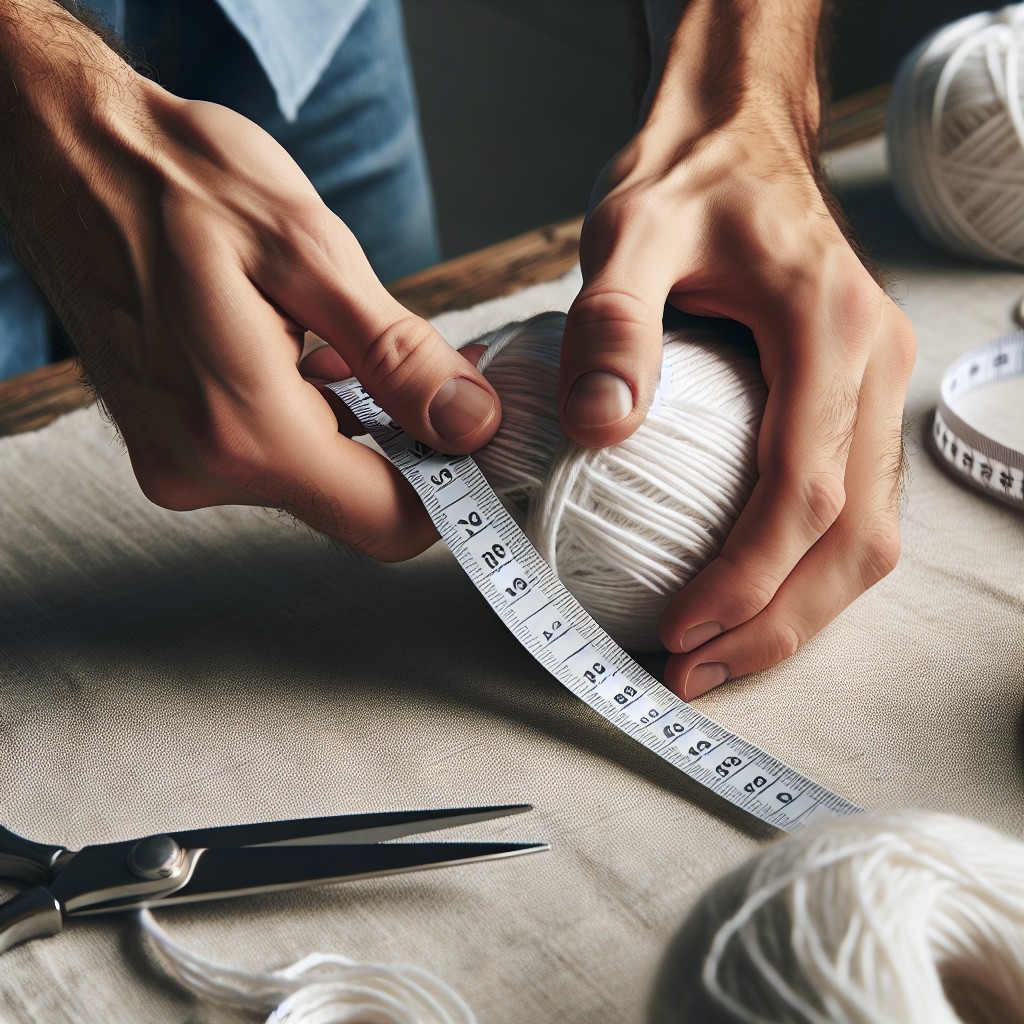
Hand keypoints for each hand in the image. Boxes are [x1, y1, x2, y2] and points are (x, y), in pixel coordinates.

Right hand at [0, 3, 498, 561]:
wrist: (62, 152)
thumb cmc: (174, 178)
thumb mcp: (309, 252)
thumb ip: (396, 355)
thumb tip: (468, 423)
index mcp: (243, 430)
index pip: (384, 519)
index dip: (452, 492)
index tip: (484, 442)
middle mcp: (202, 468)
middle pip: (354, 503)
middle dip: (413, 450)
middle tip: (445, 377)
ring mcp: (179, 460)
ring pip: (316, 478)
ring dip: (363, 426)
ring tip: (372, 349)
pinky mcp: (172, 440)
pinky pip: (272, 455)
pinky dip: (315, 416)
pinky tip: (320, 356)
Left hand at [560, 2, 914, 696]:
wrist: (736, 142)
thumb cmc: (687, 184)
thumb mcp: (630, 233)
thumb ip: (614, 324)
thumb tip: (603, 431)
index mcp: (829, 328)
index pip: (804, 488)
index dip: (747, 577)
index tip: (680, 629)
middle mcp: (873, 365)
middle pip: (855, 535)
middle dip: (779, 621)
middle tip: (695, 669)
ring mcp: (873, 386)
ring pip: (869, 534)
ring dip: (800, 609)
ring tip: (718, 653)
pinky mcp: (852, 399)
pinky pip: (852, 506)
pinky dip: (805, 569)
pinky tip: (745, 593)